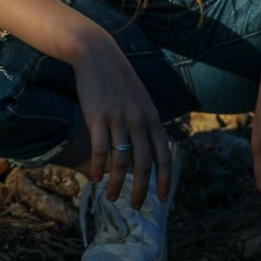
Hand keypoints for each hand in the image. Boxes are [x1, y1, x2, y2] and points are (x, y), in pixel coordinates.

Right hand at [70, 34, 171, 209]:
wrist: (97, 54)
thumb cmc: (118, 79)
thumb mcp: (140, 100)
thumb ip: (145, 124)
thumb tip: (147, 151)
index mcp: (152, 118)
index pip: (163, 156)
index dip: (165, 180)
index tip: (164, 199)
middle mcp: (139, 120)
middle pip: (143, 164)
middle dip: (141, 189)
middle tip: (136, 206)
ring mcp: (118, 119)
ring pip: (121, 161)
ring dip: (117, 183)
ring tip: (112, 197)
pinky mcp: (98, 117)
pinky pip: (100, 149)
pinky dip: (98, 167)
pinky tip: (95, 178)